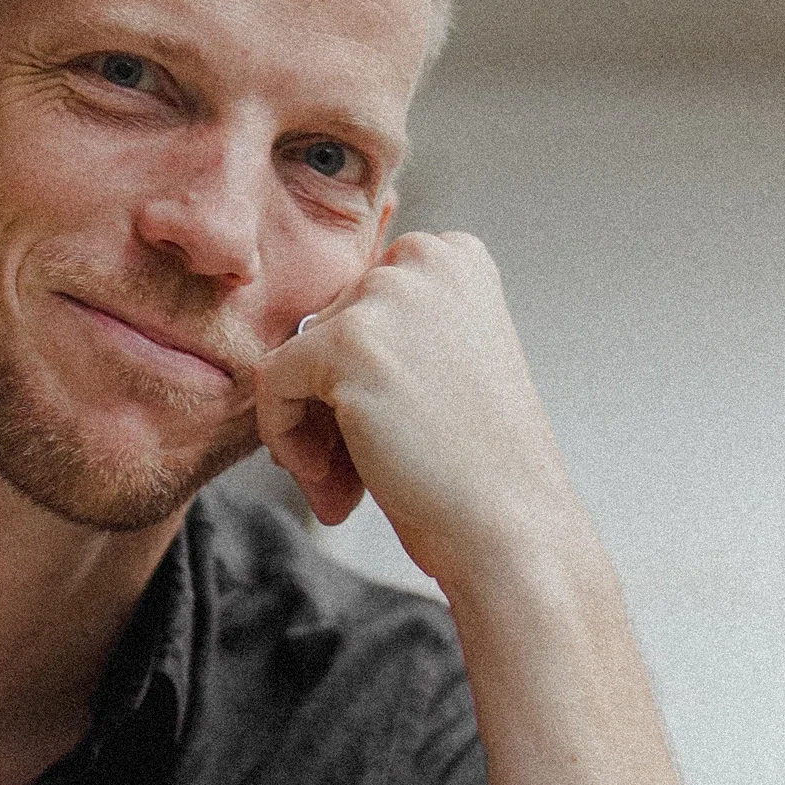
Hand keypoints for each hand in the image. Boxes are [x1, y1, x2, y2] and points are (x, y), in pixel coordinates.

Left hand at [254, 231, 581, 594]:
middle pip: (325, 329)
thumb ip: (385, 341)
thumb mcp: (444, 370)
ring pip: (295, 358)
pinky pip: (272, 383)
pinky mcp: (346, 343)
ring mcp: (386, 297)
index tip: (376, 432)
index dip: (356, 377)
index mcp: (457, 260)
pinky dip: (283, 435)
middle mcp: (424, 261)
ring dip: (309, 428)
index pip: (360, 307)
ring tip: (341, 484)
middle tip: (352, 473)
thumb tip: (293, 353)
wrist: (512, 525)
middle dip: (328, 407)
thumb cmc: (480, 465)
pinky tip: (326, 480)